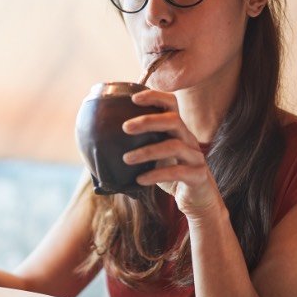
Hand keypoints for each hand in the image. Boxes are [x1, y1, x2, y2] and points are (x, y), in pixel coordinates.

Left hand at [121, 89, 221, 218]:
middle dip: (148, 121)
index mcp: (177, 130)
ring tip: (126, 159)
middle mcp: (189, 139)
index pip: (171, 103)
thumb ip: (138, 146)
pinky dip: (156, 174)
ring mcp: (195, 156)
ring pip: (174, 146)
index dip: (154, 97)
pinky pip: (177, 171)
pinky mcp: (198, 175)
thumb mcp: (155, 156)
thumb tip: (98, 144)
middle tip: (125, 128)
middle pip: (173, 120)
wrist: (198, 199)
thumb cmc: (171, 174)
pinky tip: (140, 179)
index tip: (133, 98)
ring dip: (147, 151)